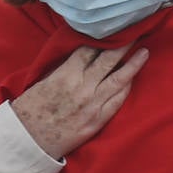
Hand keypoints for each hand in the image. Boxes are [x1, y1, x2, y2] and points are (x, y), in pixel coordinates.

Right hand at [10, 45, 148, 159]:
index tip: (111, 30)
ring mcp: (93, 105)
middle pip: (108, 60)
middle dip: (123, 45)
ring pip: (119, 80)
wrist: (28, 142)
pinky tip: (132, 79)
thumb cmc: (29, 112)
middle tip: (135, 33)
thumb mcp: (41, 83)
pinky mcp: (97, 121)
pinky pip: (117, 101)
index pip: (89, 50)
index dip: (102, 39)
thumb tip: (77, 60)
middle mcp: (83, 87)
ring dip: (133, 65)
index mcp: (66, 75)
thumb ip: (61, 71)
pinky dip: (126, 88)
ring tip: (144, 53)